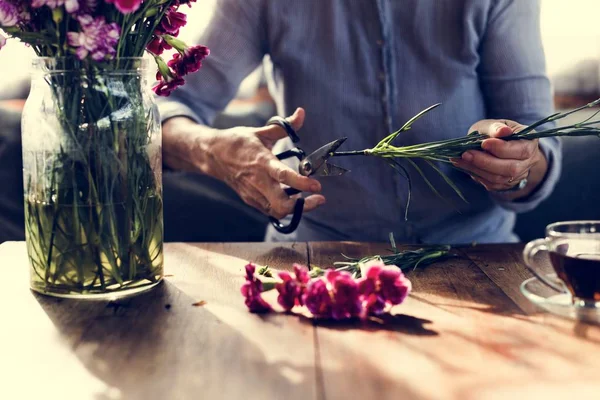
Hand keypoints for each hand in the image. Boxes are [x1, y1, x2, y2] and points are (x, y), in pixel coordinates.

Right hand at [162, 108, 325, 218]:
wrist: (212, 155)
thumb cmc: (238, 142)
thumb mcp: (261, 131)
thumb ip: (285, 126)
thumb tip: (302, 113)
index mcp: (261, 162)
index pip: (283, 176)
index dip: (302, 183)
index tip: (317, 186)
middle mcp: (257, 181)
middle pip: (282, 205)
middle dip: (304, 205)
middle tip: (319, 197)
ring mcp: (253, 193)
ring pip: (278, 211)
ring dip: (296, 208)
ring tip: (308, 198)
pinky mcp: (251, 200)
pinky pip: (271, 210)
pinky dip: (285, 207)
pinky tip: (292, 197)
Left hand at [451, 119, 547, 199]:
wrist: (494, 145)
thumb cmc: (494, 132)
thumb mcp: (493, 124)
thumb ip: (496, 127)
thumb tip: (502, 131)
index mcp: (530, 142)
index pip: (521, 150)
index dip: (502, 148)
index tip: (483, 143)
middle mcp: (528, 161)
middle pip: (511, 168)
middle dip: (486, 162)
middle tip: (466, 154)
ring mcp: (518, 175)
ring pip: (499, 178)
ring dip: (477, 169)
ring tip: (460, 159)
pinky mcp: (505, 184)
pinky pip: (491, 183)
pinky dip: (476, 174)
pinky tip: (464, 165)